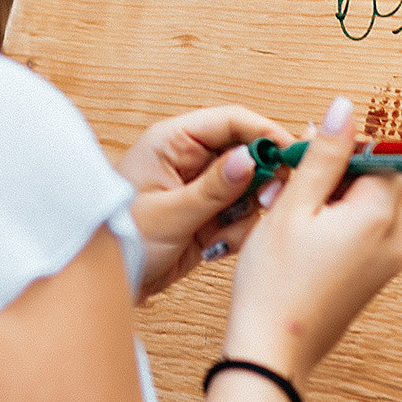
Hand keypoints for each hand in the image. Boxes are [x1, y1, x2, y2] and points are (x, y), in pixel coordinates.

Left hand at [117, 105, 294, 300]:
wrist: (109, 281)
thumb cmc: (122, 239)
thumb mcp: (169, 214)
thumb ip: (213, 188)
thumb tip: (250, 158)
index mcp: (172, 141)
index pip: (230, 121)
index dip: (265, 133)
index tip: (293, 154)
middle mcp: (189, 159)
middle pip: (248, 151)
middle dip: (263, 177)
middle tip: (268, 202)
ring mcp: (201, 187)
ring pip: (251, 185)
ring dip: (248, 210)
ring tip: (224, 232)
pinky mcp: (208, 214)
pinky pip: (242, 214)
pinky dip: (239, 230)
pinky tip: (215, 246)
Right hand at [221, 96, 401, 384]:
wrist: (271, 351)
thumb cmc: (274, 283)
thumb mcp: (292, 206)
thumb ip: (323, 155)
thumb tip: (344, 109)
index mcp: (378, 217)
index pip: (383, 156)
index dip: (345, 146)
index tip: (311, 148)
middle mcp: (395, 240)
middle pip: (375, 180)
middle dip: (334, 172)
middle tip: (290, 182)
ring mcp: (387, 263)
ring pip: (365, 206)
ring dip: (330, 198)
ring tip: (287, 213)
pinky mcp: (372, 278)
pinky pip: (361, 233)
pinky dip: (333, 224)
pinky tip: (297, 236)